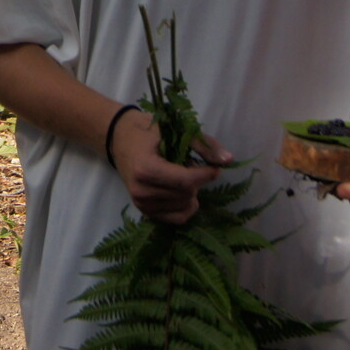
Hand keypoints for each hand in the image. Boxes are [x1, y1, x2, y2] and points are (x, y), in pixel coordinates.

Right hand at [108, 111, 232, 224]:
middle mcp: (141, 191)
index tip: (215, 167)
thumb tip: (229, 160)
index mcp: (145, 168)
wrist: (119, 139)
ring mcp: (142, 204)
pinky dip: (186, 206)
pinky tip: (182, 192)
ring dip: (191, 192)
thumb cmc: (147, 132)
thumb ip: (204, 145)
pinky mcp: (146, 212)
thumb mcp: (175, 130)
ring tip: (180, 175)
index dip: (205, 175)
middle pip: (186, 193)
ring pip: (184, 206)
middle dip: (197, 180)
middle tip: (190, 165)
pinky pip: (178, 218)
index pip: (185, 181)